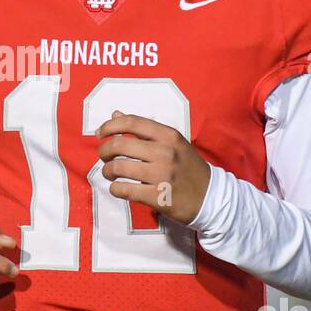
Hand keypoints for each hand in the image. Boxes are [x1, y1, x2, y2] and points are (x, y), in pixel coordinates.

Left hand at [95, 110, 210, 224]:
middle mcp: (165, 153)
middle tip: (104, 157)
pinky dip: (115, 189)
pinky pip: (124, 190)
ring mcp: (161, 175)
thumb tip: (115, 114)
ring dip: (107, 171)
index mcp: (169, 136)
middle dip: (104, 151)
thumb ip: (144, 129)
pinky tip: (117, 188)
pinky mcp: (158, 197)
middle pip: (119, 145)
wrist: (210, 197)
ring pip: (118, 168)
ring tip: (109, 173)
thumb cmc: (187, 167)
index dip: (109, 126)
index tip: (100, 133)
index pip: (131, 123)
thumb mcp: (172, 142)